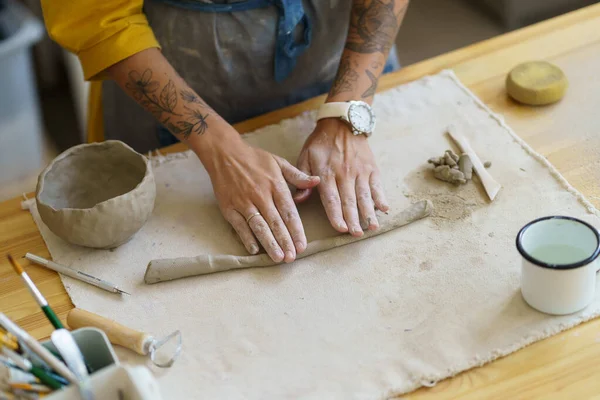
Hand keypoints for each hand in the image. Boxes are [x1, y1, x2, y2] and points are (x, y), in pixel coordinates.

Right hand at [201, 136, 319, 261]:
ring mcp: (244, 202)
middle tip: (292, 258)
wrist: (224, 153)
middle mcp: (261, 195)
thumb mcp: (279, 162)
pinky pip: (239, 226)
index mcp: (275, 185)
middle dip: (285, 241)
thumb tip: (317, 181)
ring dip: (269, 243)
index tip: (302, 245)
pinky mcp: (229, 207)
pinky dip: (247, 238)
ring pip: (259, 226)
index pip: (289, 212)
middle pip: (275, 222)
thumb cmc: (254, 158)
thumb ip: (298, 176)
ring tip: (278, 258)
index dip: (296, 230)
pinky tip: (255, 250)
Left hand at [294, 118, 388, 235]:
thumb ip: (301, 179)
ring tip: (373, 227)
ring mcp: (360, 171)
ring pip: (365, 195)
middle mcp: (344, 174)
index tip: (341, 228)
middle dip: (354, 219)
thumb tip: (299, 200)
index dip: (336, 214)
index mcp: (326, 173)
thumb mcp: (305, 157)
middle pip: (350, 201)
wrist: (342, 123)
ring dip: (369, 213)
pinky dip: (381, 197)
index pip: (331, 198)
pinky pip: (377, 185)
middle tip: (357, 234)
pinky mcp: (371, 168)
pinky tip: (385, 209)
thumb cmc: (320, 144)